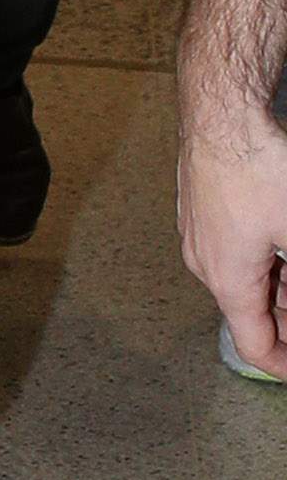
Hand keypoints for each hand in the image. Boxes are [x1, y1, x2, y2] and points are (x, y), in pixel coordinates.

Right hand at [177, 88, 286, 375]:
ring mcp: (200, 233)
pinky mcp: (203, 208)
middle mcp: (206, 262)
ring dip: (282, 287)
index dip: (284, 366)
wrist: (221, 113)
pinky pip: (238, 249)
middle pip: (253, 311)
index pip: (254, 345)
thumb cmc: (256, 168)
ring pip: (247, 277)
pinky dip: (269, 259)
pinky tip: (286, 241)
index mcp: (228, 280)